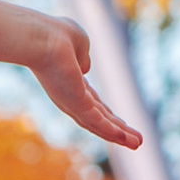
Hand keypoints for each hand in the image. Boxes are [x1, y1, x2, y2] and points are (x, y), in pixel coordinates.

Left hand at [0, 0, 145, 157]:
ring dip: (119, 136)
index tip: (123, 125)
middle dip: (118, 131)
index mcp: (72, 83)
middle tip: (137, 142)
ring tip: (138, 144)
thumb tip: (85, 67)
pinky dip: (111, 132)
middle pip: (99, 120)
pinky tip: (126, 139)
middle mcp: (71, 98)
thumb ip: (83, 55)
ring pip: (99, 125)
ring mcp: (72, 103)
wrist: (40, 39)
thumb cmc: (54, 35)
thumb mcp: (77, 42)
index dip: (109, 115)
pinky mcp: (76, 105)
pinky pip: (97, 122)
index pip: (94, 104)